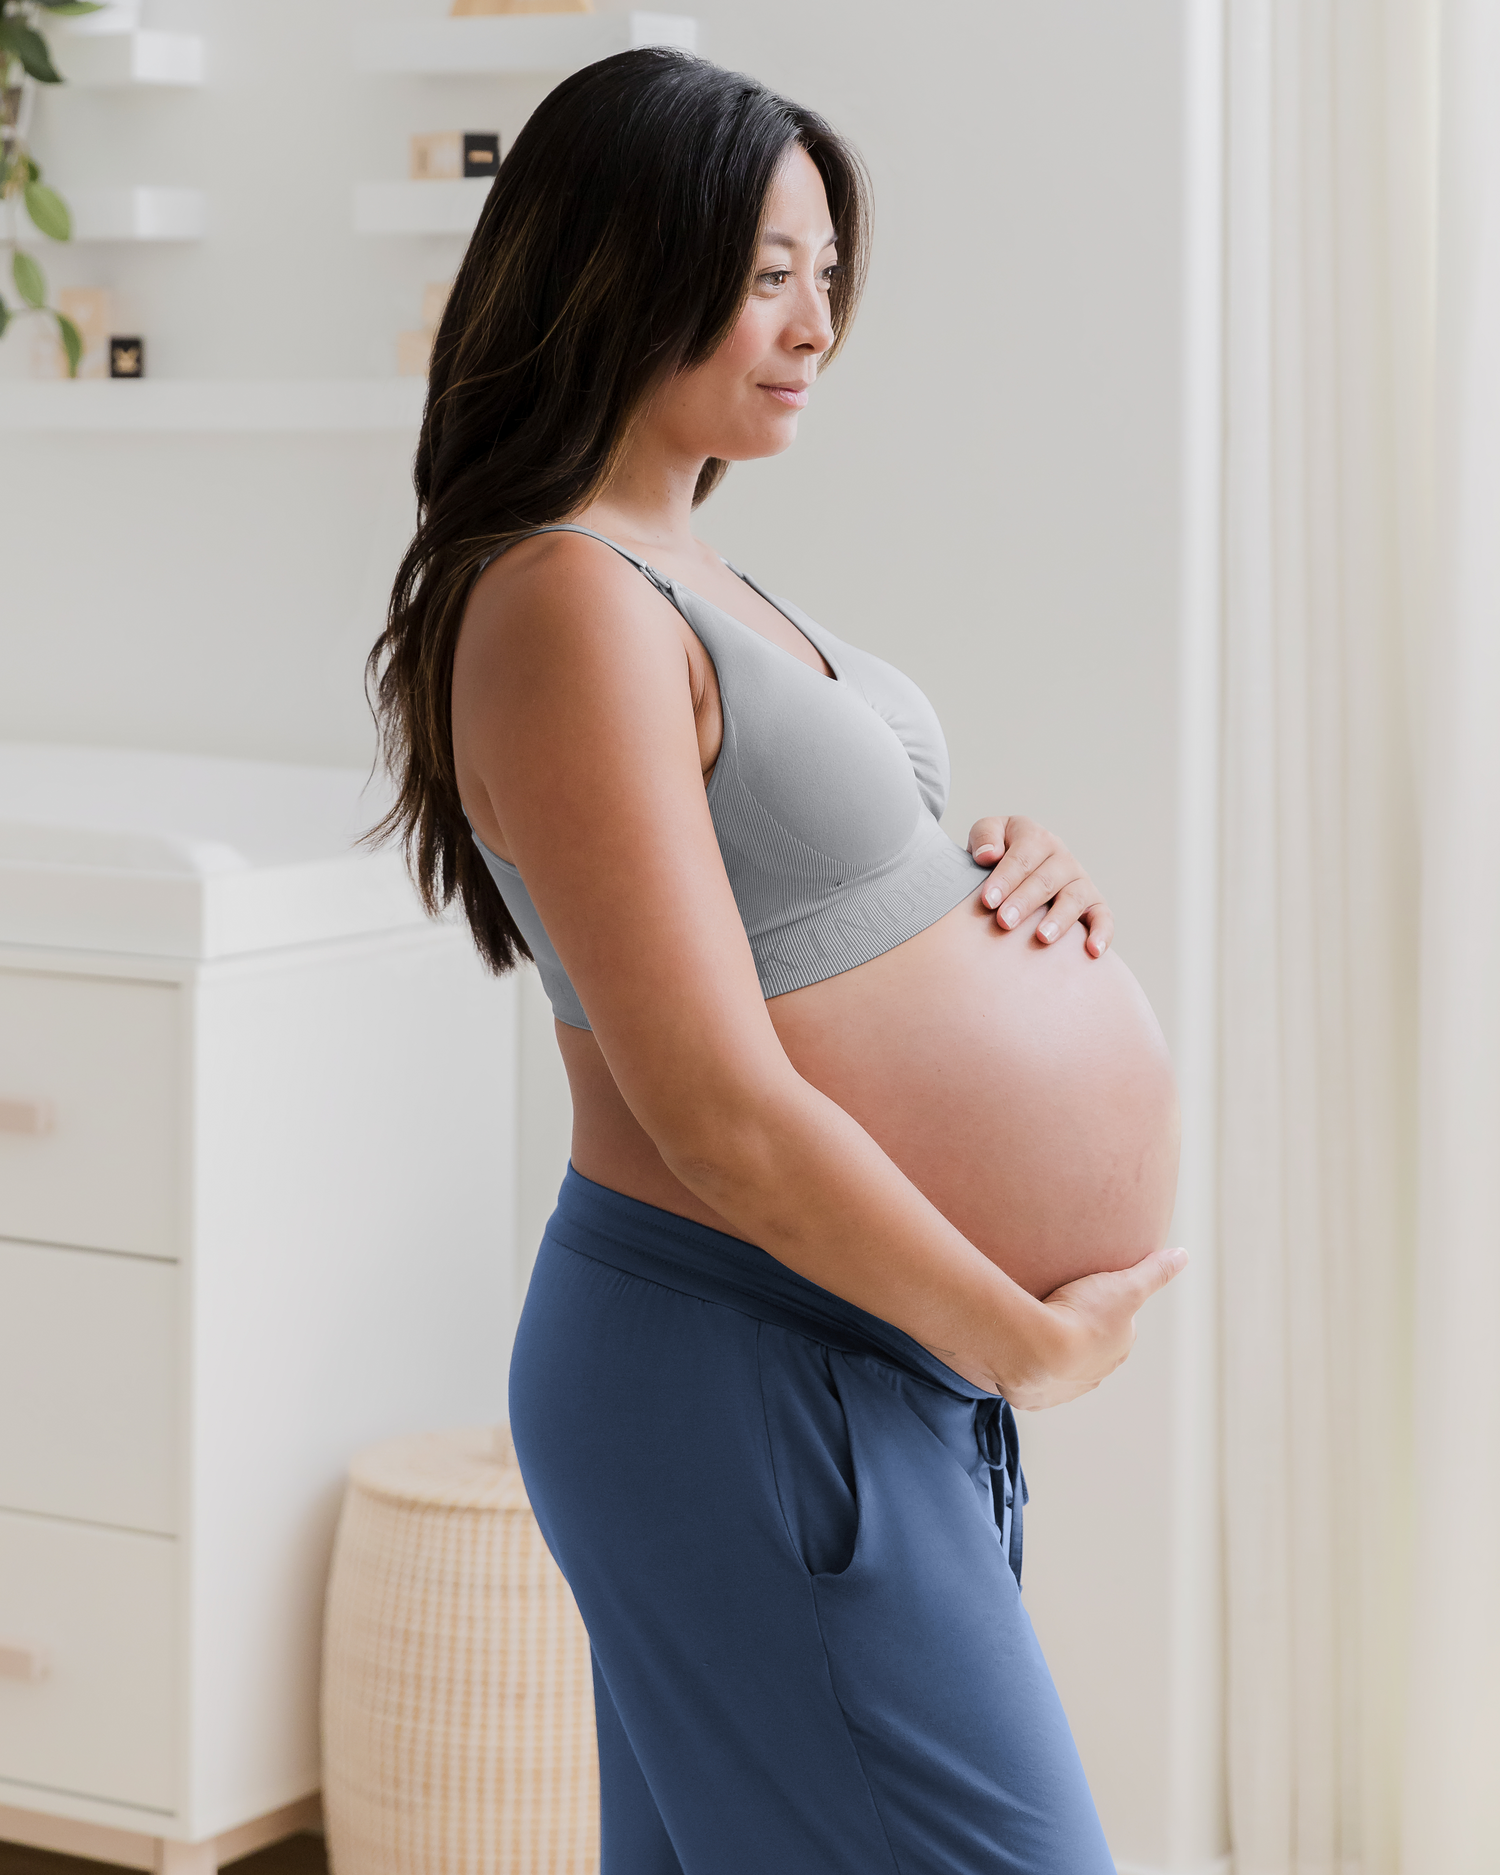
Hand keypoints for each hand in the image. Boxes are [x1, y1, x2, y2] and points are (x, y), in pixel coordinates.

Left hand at [968, 815, 1112, 956]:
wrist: (1015, 873)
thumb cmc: (995, 856)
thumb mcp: (987, 833)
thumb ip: (985, 835)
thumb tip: (989, 855)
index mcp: (1036, 838)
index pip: (1022, 857)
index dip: (1005, 879)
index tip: (987, 901)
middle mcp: (1061, 857)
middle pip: (1046, 880)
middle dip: (1025, 901)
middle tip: (1004, 922)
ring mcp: (1080, 880)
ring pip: (1074, 898)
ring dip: (1059, 918)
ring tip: (1042, 937)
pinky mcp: (1094, 903)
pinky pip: (1104, 917)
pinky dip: (1102, 932)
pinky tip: (1093, 951)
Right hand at [1003, 1246, 1187, 1409]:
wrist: (1037, 1350)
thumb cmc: (1084, 1316)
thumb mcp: (1125, 1285)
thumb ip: (1154, 1272)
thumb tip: (1182, 1255)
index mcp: (1117, 1349)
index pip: (1117, 1329)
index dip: (1104, 1309)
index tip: (1086, 1293)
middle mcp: (1095, 1374)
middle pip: (1089, 1350)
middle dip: (1078, 1334)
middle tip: (1058, 1308)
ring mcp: (1063, 1389)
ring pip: (1060, 1369)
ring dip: (1051, 1353)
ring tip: (1034, 1329)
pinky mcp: (1033, 1397)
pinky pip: (1031, 1383)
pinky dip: (1027, 1370)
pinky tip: (1018, 1353)